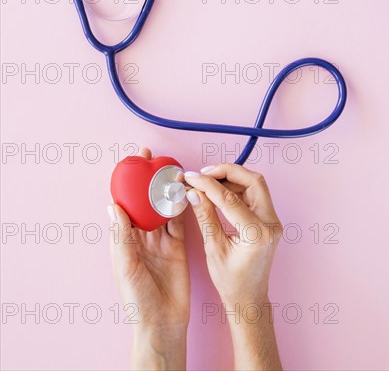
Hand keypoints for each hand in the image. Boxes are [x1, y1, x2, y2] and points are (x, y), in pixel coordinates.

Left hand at [108, 148, 189, 369]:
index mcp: (124, 240)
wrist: (162, 322)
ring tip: (170, 171)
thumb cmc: (137, 298)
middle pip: (144, 202)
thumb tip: (112, 206)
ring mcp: (161, 241)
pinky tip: (184, 193)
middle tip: (152, 159)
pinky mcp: (178, 246)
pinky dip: (181, 207)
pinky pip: (179, 222)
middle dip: (147, 180)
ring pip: (162, 209)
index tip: (132, 163)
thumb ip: (122, 235)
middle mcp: (142, 237)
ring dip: (165, 191)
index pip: (125, 205)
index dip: (127, 184)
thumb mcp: (125, 265)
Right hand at [184, 164, 281, 370]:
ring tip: (208, 181)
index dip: (208, 184)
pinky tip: (218, 191)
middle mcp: (271, 224)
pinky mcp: (268, 220)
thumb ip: (205, 216)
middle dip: (227, 171)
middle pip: (253, 181)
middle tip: (204, 173)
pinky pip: (254, 194)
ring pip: (255, 184)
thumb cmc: (231, 281)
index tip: (191, 177)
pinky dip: (236, 188)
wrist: (248, 298)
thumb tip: (194, 192)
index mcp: (257, 234)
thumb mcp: (213, 249)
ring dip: (232, 178)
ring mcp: (272, 221)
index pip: (230, 198)